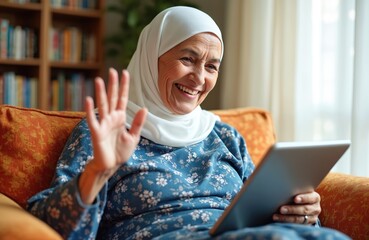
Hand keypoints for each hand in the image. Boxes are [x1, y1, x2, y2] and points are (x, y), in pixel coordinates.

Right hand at [79, 68, 146, 203]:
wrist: (112, 166)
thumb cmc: (121, 152)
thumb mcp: (133, 137)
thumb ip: (137, 123)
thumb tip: (144, 108)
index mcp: (120, 118)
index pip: (122, 99)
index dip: (124, 86)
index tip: (125, 72)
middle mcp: (111, 118)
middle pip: (112, 98)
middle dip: (113, 85)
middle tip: (112, 70)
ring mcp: (103, 124)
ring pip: (102, 105)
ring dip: (101, 93)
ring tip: (100, 80)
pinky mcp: (96, 132)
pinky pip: (92, 119)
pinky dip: (90, 110)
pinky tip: (88, 99)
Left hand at [272, 191, 320, 224]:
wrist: (305, 205)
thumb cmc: (300, 195)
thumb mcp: (301, 192)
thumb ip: (295, 190)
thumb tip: (280, 187)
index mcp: (315, 198)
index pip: (310, 198)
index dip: (303, 198)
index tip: (295, 199)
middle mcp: (315, 208)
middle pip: (304, 210)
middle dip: (292, 209)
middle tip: (281, 209)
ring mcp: (312, 218)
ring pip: (299, 219)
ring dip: (286, 218)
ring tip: (276, 216)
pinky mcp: (306, 225)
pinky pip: (296, 225)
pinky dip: (286, 223)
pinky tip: (278, 221)